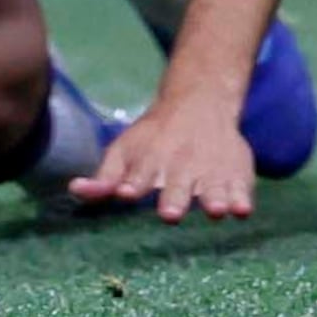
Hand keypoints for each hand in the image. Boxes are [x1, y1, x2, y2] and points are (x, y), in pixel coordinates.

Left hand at [68, 92, 257, 222]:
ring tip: (215, 210)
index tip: (125, 193)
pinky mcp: (236, 173)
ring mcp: (210, 170)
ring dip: (212, 199)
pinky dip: (242, 196)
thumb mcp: (125, 150)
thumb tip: (75, 190)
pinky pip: (241, 186)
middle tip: (169, 214)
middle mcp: (180, 166)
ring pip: (212, 188)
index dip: (132, 185)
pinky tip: (242, 209)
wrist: (200, 102)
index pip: (139, 176)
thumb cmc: (154, 138)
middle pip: (177, 186)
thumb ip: (103, 177)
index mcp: (150, 161)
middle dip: (173, 199)